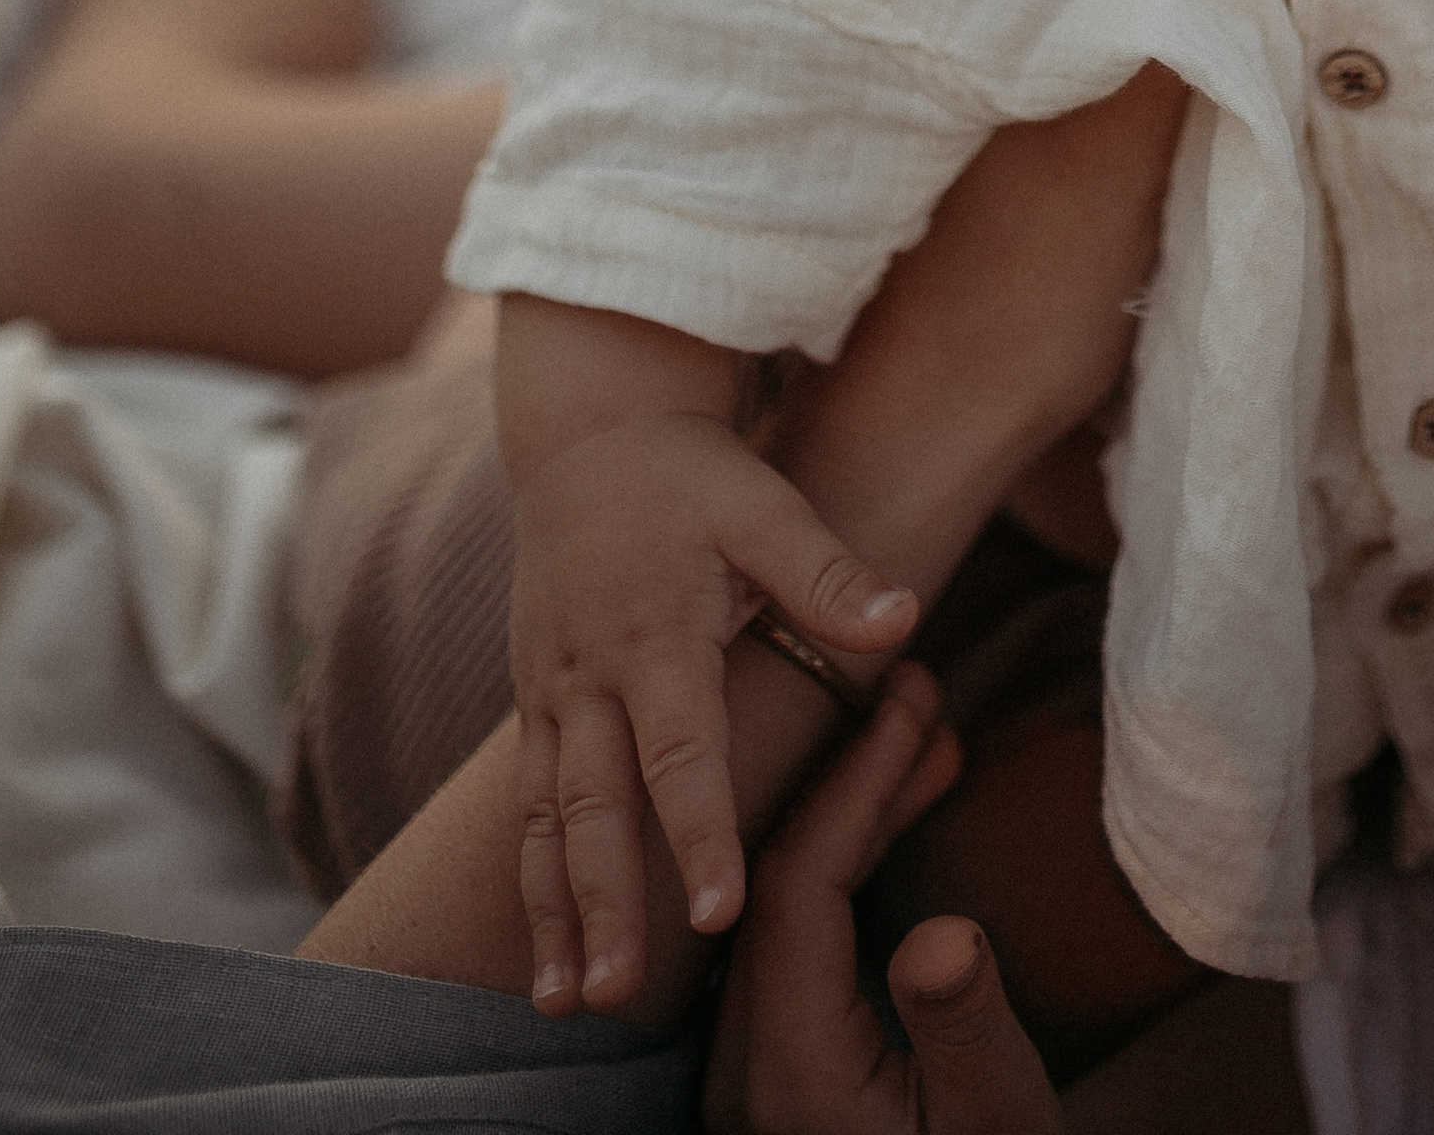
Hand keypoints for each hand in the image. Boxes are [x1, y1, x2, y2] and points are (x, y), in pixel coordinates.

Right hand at [513, 406, 915, 1014]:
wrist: (590, 431)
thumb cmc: (693, 473)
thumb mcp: (765, 503)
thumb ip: (829, 572)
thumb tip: (906, 621)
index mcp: (655, 636)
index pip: (681, 752)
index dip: (699, 832)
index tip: (718, 911)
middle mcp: (590, 675)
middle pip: (594, 807)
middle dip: (603, 905)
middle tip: (614, 993)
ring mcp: (550, 691)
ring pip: (546, 819)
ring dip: (552, 913)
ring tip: (560, 1002)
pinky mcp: (534, 698)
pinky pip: (527, 801)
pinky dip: (531, 875)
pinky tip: (540, 943)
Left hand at [704, 671, 1058, 1134]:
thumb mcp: (996, 1118)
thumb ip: (963, 1029)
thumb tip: (944, 935)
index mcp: (790, 1070)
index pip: (801, 887)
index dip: (857, 785)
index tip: (916, 704)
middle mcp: (749, 1065)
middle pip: (781, 882)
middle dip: (853, 780)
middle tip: (921, 693)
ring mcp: (756, 1069)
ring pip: (786, 905)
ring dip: (856, 815)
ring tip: (929, 738)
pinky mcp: (779, 1068)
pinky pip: (797, 938)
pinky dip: (850, 867)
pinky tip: (904, 819)